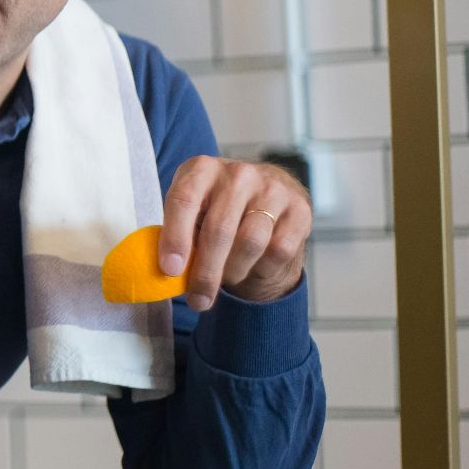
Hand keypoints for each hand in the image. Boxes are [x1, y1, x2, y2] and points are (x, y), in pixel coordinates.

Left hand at [160, 156, 310, 310]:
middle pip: (219, 229)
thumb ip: (179, 235)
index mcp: (201, 169)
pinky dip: (262, 267)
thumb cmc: (216, 210)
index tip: (170, 270)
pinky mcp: (299, 208)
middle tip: (198, 300)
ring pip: (250, 243)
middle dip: (206, 272)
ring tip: (226, 277)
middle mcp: (238, 173)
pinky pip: (279, 250)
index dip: (175, 237)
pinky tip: (253, 266)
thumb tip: (169, 271)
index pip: (184, 200)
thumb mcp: (192, 212)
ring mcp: (272, 188)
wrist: (265, 199)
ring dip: (234, 271)